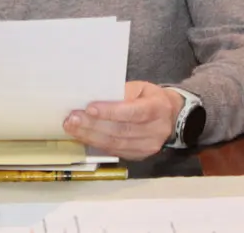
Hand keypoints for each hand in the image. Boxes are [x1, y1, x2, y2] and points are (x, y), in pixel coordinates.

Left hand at [62, 81, 182, 160]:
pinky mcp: (139, 156)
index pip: (133, 112)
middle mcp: (155, 130)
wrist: (170, 117)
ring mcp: (148, 147)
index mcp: (158, 108)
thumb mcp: (140, 88)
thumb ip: (121, 92)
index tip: (89, 108)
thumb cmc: (149, 98)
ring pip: (116, 144)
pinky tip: (83, 137)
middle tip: (72, 119)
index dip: (110, 112)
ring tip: (72, 128)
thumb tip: (95, 96)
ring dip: (90, 136)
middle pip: (121, 130)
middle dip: (94, 125)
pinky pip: (115, 151)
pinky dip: (96, 144)